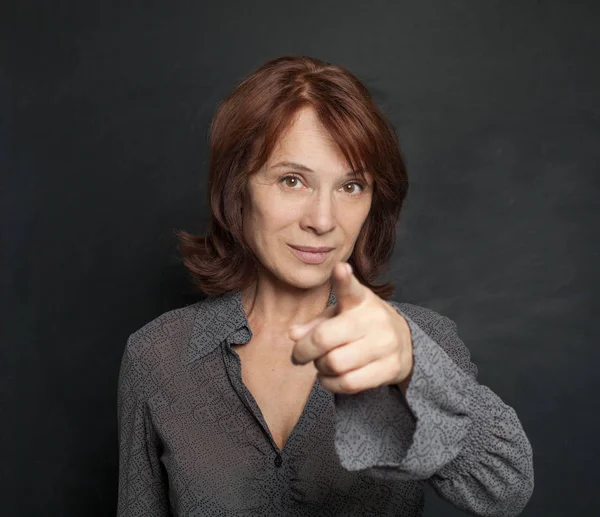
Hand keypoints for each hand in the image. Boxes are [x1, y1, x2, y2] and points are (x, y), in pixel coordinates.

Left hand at [289, 262, 413, 394]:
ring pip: (336, 364)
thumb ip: (315, 324)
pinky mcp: (391, 367)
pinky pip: (349, 383)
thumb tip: (293, 335)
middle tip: (300, 355)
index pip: (351, 288)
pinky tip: (330, 377)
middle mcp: (374, 318)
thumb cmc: (359, 325)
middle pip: (325, 338)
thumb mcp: (338, 316)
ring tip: (322, 364)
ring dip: (320, 368)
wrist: (403, 341)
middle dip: (304, 351)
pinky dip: (331, 384)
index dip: (344, 279)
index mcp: (359, 299)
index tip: (340, 268)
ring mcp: (386, 344)